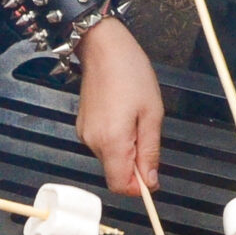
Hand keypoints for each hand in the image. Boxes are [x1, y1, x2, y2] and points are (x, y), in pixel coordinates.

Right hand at [76, 17, 163, 194]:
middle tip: (147, 133)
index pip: (120, 186)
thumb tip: (151, 180)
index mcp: (112, 141)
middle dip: (135, 165)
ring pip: (110, 159)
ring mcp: (85, 134)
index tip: (152, 175)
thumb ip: (150, 151)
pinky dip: (116, 139)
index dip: (138, 187)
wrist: (103, 48)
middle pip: (116, 173)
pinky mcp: (83, 127)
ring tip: (135, 118)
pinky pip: (103, 145)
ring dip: (126, 149)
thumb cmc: (130, 73)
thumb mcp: (152, 113)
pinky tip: (123, 115)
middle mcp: (94, 142)